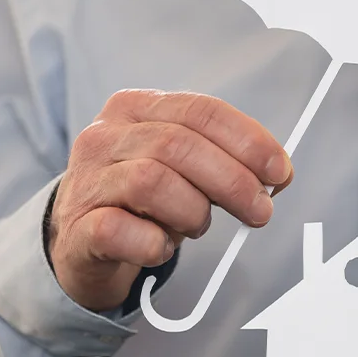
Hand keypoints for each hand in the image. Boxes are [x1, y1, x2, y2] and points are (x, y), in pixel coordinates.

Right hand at [48, 90, 291, 311]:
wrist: (81, 241)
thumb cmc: (143, 201)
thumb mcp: (184, 168)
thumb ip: (225, 161)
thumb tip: (277, 175)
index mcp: (137, 108)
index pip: (201, 111)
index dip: (248, 141)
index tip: (279, 171)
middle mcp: (106, 136)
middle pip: (180, 145)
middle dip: (233, 181)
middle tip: (259, 211)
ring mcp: (87, 180)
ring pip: (152, 182)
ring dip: (192, 212)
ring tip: (198, 226)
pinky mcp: (78, 227)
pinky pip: (120, 230)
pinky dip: (154, 244)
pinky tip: (161, 248)